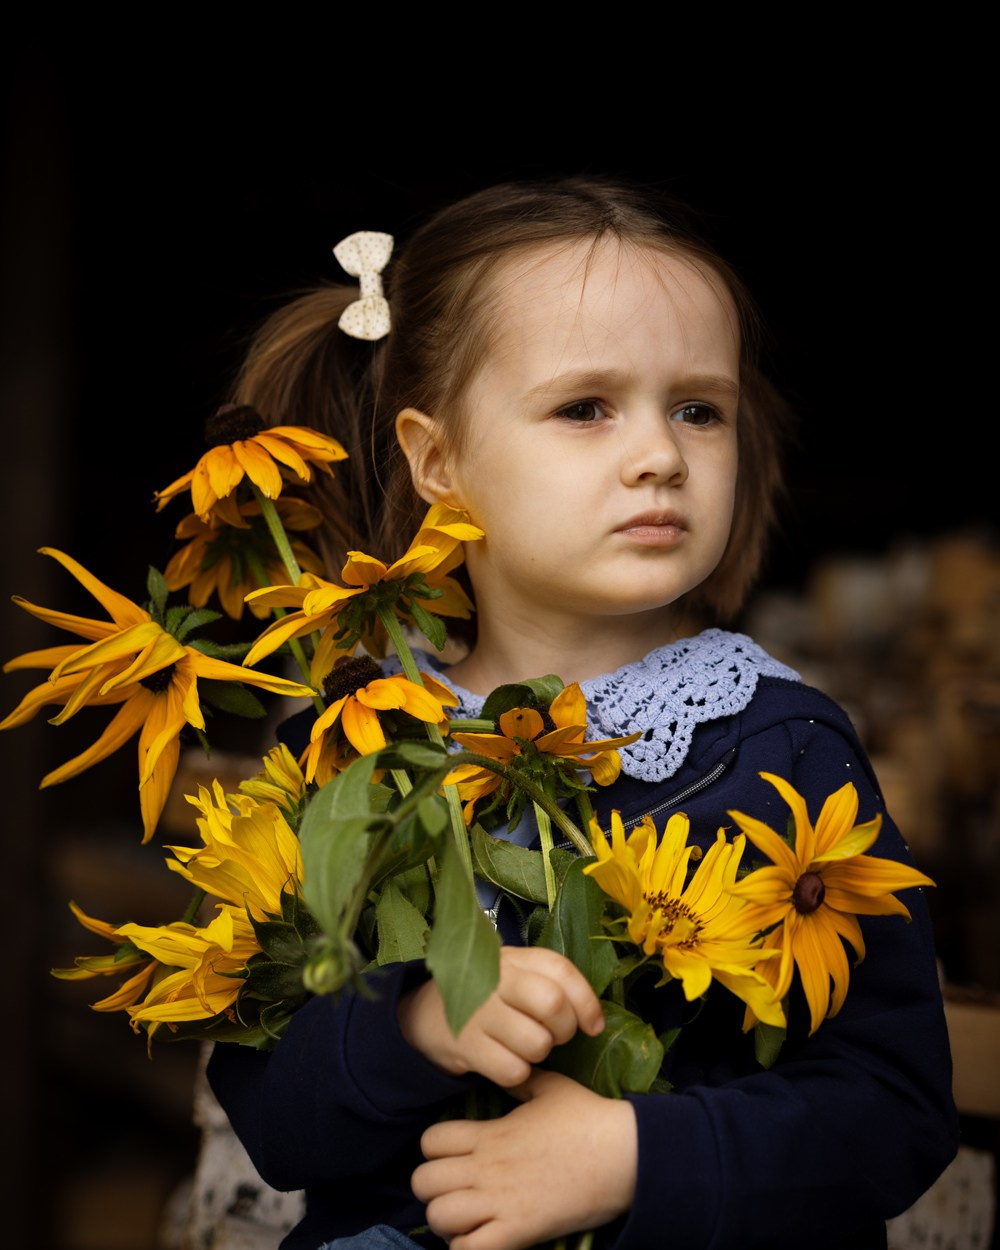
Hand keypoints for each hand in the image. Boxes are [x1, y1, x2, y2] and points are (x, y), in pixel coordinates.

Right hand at [398, 946, 603, 1087]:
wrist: (427, 1015)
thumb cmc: (489, 997)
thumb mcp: (515, 976)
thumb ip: (551, 983)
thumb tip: (594, 1020)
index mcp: (513, 958)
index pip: (561, 971)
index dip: (586, 1001)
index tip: (593, 1026)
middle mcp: (495, 979)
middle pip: (553, 1005)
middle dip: (564, 1030)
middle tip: (554, 1036)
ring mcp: (478, 1012)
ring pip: (537, 1044)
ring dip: (539, 1054)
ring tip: (524, 1047)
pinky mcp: (465, 1045)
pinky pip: (513, 1070)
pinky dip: (516, 1073)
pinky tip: (504, 1060)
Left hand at [412, 1067, 637, 1249]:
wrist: (623, 1153)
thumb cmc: (588, 1117)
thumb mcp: (550, 1087)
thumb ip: (520, 1082)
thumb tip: (508, 1072)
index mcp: (491, 1132)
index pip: (430, 1140)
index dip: (433, 1150)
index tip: (451, 1156)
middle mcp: (487, 1167)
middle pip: (423, 1181)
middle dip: (431, 1189)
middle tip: (453, 1191)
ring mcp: (500, 1201)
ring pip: (439, 1217)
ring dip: (445, 1222)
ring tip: (464, 1220)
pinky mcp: (519, 1232)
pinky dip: (465, 1249)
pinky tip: (481, 1239)